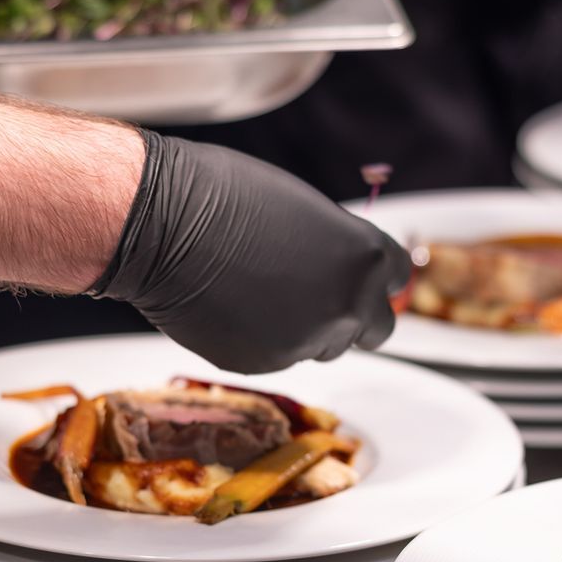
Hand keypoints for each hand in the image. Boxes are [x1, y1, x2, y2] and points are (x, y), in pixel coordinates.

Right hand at [93, 131, 411, 373]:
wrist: (163, 224)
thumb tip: (340, 270)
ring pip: (324, 346)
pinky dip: (262, 339)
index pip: (398, 276)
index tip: (359, 276)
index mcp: (366, 257)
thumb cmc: (227, 196)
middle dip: (354, 316)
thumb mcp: (305, 211)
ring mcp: (308, 341)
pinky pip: (278, 356)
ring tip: (260, 290)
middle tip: (320, 298)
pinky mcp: (267, 364)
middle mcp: (348, 306)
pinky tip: (230, 305)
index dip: (374, 276)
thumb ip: (334, 248)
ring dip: (307, 329)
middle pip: (376, 329)